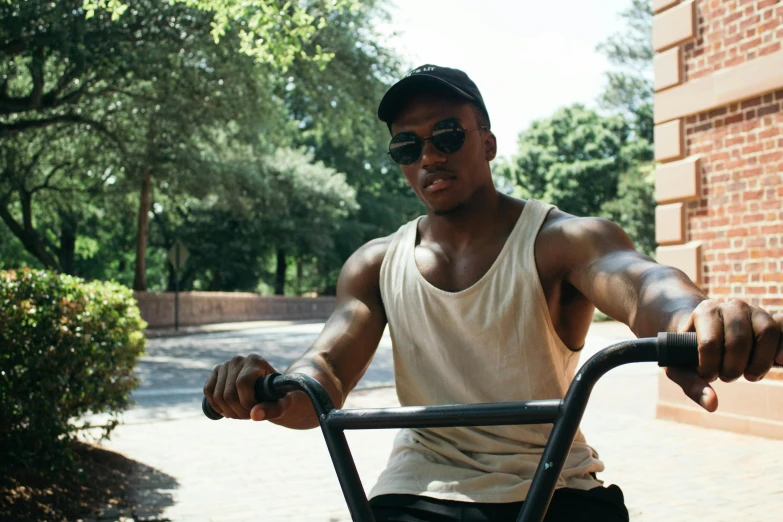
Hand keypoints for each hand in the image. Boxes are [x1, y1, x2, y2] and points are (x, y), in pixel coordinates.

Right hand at [203, 354, 289, 420]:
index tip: (256, 411)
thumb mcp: (282, 405)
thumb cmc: (278, 398)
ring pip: (218, 396)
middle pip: (229, 393)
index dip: (247, 403)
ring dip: (229, 412)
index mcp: (255, 361)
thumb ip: (272, 410)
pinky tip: (227, 410)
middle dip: (238, 411)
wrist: (269, 392)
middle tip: (249, 415)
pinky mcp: (216, 373)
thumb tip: (255, 415)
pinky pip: (208, 391)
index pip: (242, 383)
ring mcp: (225, 365)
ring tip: (242, 413)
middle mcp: (238, 360)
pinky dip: (215, 406)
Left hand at [665, 300, 782, 411]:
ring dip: (760, 362)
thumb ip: (692, 385)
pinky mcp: (770, 319)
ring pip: (766, 333)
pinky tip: (779, 361)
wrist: (704, 330)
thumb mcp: (681, 366)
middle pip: (739, 341)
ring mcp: (753, 311)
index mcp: (704, 312)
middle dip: (734, 368)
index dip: (710, 367)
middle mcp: (730, 307)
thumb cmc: (689, 350)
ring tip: (750, 375)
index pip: (710, 343)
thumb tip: (712, 404)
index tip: (707, 374)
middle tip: (727, 377)